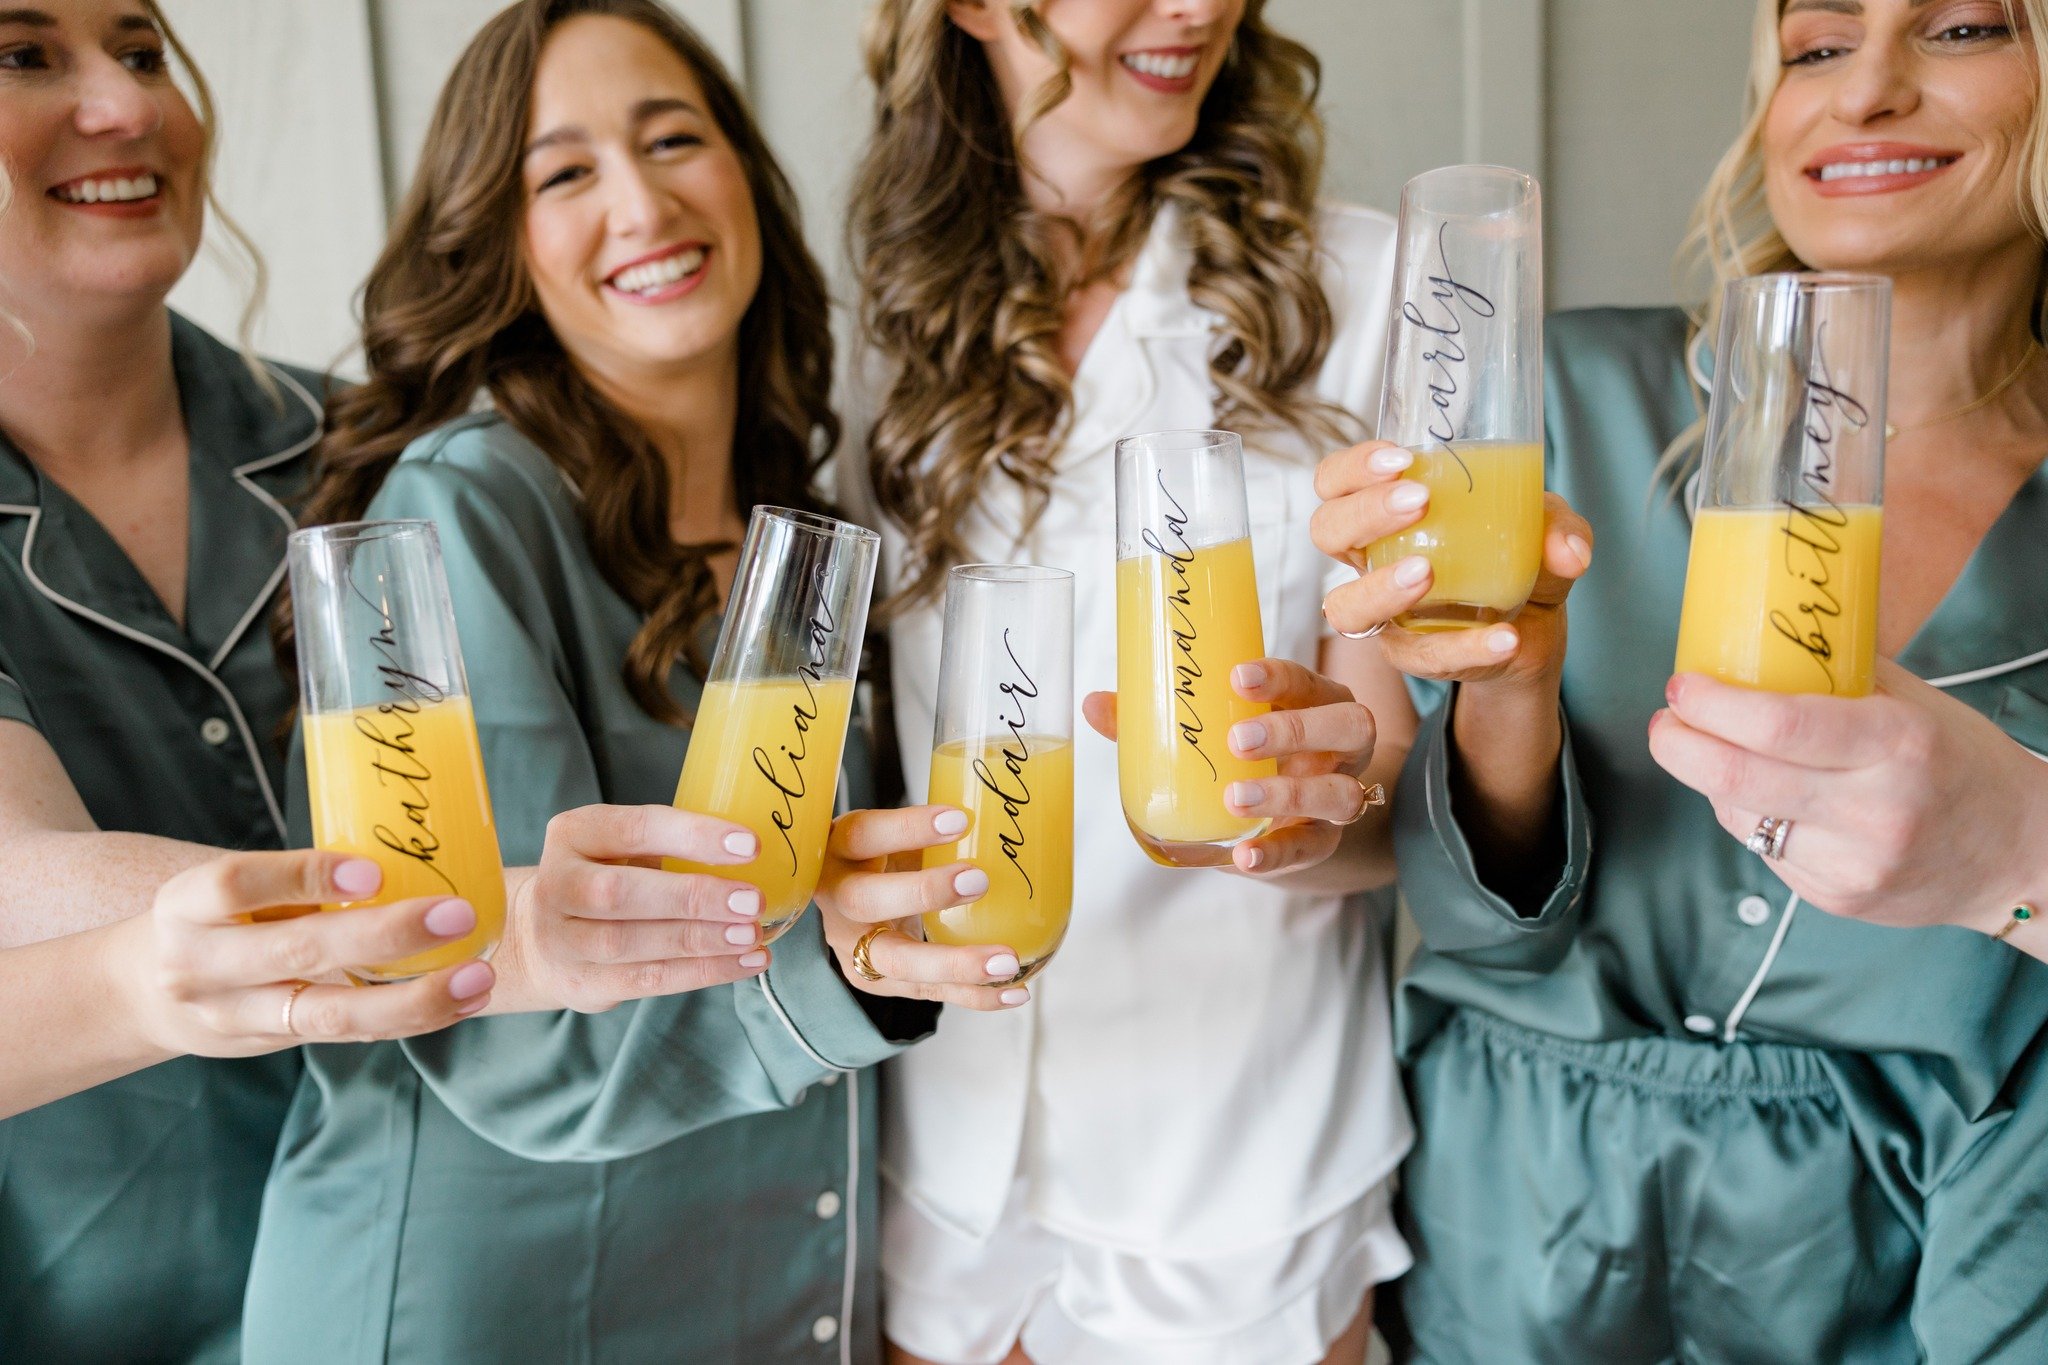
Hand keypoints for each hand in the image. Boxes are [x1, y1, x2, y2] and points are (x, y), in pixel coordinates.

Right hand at [122, 850, 494, 1053]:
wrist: (146, 995)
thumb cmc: (218, 917)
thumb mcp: (229, 888)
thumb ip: (296, 876)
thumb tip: (412, 841)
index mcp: (188, 905)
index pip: (238, 884)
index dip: (305, 875)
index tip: (374, 870)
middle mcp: (203, 964)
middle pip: (296, 952)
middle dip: (384, 936)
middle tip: (457, 913)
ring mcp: (236, 1015)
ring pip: (329, 1015)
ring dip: (413, 1000)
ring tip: (477, 978)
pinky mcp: (272, 1044)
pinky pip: (349, 1036)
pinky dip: (411, 1019)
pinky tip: (462, 1001)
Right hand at [508, 804, 773, 1013]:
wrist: (540, 940)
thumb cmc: (602, 879)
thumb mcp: (620, 847)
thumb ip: (668, 844)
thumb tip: (751, 851)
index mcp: (574, 833)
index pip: (635, 828)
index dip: (693, 836)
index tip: (749, 845)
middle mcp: (558, 884)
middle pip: (622, 893)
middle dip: (694, 898)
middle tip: (752, 901)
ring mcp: (563, 940)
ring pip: (634, 943)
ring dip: (702, 941)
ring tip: (752, 935)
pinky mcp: (583, 983)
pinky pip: (648, 980)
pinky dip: (702, 972)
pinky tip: (744, 963)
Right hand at [816, 805, 1032, 1010]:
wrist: (848, 907)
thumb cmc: (883, 859)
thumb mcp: (893, 836)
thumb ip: (932, 832)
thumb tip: (1003, 819)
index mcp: (839, 850)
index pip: (865, 834)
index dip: (908, 828)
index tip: (960, 820)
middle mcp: (838, 900)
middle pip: (866, 901)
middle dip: (924, 893)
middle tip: (979, 880)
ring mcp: (853, 947)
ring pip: (898, 961)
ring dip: (956, 964)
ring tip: (1006, 962)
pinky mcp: (878, 981)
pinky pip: (927, 991)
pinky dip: (974, 994)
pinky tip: (1014, 992)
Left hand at [1083, 657, 1379, 877]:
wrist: (1281, 822)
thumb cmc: (1244, 759)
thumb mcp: (1212, 734)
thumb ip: (1157, 721)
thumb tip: (1094, 704)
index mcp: (1313, 702)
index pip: (1308, 680)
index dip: (1280, 677)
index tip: (1238, 677)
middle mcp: (1338, 747)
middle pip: (1348, 726)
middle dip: (1295, 730)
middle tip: (1237, 740)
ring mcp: (1337, 796)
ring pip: (1341, 792)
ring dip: (1291, 794)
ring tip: (1236, 798)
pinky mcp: (1323, 842)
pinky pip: (1312, 848)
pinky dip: (1277, 853)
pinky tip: (1245, 856)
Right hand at [1311, 439, 1592, 685]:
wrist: (1535, 630)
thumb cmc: (1521, 558)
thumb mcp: (1548, 528)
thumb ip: (1559, 528)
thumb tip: (1568, 551)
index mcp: (1388, 513)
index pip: (1336, 481)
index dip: (1352, 468)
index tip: (1402, 458)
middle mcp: (1371, 560)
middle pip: (1327, 532)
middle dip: (1363, 512)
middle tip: (1417, 501)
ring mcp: (1386, 613)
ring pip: (1346, 607)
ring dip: (1380, 587)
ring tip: (1427, 573)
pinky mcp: (1415, 656)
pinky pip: (1424, 657)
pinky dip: (1466, 648)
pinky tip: (1506, 636)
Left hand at [1649, 660, 2047, 932]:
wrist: (2016, 854)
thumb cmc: (1957, 763)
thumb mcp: (1912, 704)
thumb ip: (1836, 674)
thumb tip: (1754, 635)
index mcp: (1896, 743)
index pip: (1778, 723)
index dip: (1712, 704)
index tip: (1683, 686)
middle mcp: (1873, 808)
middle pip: (1735, 778)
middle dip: (1678, 745)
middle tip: (1667, 722)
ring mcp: (1852, 861)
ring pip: (1738, 816)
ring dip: (1708, 780)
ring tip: (1718, 753)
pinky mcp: (1835, 897)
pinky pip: (1761, 849)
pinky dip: (1748, 816)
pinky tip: (1767, 797)